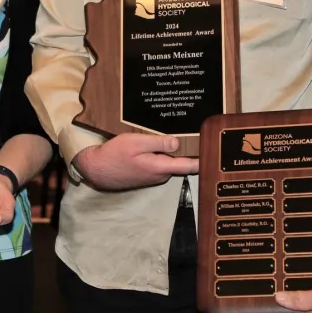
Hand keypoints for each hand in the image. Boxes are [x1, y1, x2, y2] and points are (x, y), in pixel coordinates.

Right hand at [71, 132, 197, 189]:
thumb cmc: (115, 154)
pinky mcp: (145, 176)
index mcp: (160, 167)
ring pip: (168, 163)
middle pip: (180, 162)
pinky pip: (159, 164)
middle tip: (196, 135)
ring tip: (177, 136)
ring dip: (171, 153)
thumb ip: (158, 143)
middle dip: (187, 151)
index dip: (203, 160)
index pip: (188, 166)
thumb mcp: (136, 142)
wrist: (96, 169)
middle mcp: (160, 175)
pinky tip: (155, 145)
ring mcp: (152, 177)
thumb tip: (178, 143)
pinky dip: (160, 156)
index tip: (215, 154)